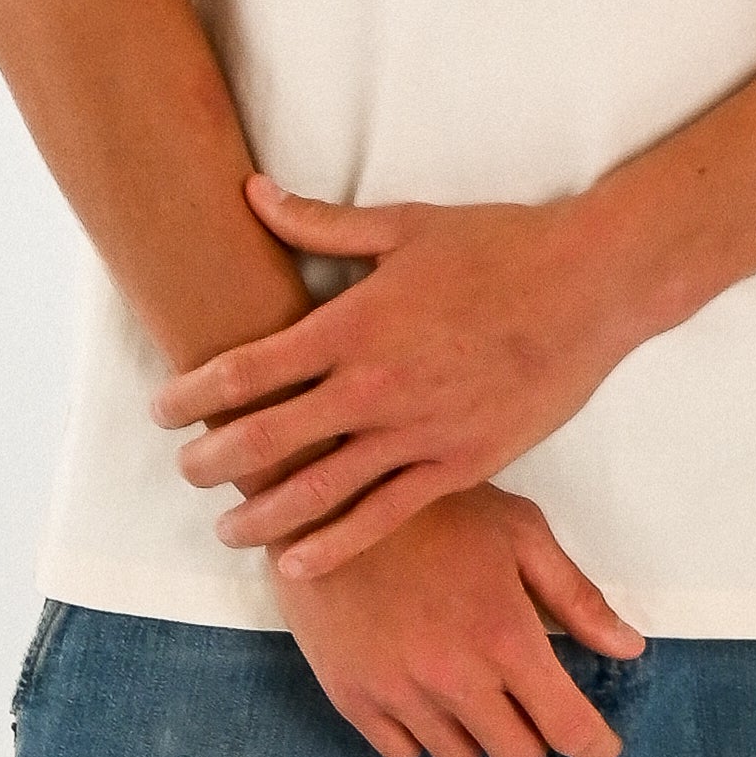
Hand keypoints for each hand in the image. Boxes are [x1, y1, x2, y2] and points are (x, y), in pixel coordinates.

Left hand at [153, 177, 647, 579]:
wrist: (592, 286)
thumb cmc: (499, 246)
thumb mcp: (405, 225)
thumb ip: (320, 222)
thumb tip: (253, 194)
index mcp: (354, 324)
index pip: (248, 370)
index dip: (193, 394)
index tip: (163, 410)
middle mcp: (375, 386)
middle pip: (267, 438)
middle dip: (211, 461)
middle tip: (183, 472)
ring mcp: (417, 432)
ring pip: (318, 490)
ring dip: (261, 514)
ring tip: (226, 529)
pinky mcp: (459, 465)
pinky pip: (383, 517)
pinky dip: (334, 544)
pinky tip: (297, 562)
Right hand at [281, 484, 643, 756]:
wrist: (333, 500)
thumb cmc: (437, 510)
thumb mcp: (520, 533)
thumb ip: (576, 597)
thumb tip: (629, 649)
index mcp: (506, 637)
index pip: (566, 727)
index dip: (593, 748)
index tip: (599, 748)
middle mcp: (455, 679)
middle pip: (515, 755)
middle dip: (531, 732)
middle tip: (522, 697)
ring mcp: (399, 694)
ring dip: (474, 732)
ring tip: (465, 684)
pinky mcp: (351, 699)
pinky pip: (402, 752)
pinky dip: (420, 732)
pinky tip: (421, 690)